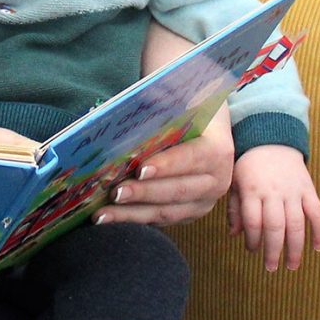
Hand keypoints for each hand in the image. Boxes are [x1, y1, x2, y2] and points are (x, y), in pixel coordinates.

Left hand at [95, 104, 234, 226]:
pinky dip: (133, 218)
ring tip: (102, 213)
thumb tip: (134, 104)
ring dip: (132, 213)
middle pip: (177, 191)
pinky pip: (159, 220)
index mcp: (217, 151)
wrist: (208, 129)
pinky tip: (109, 217)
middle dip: (143, 193)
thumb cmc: (189, 110)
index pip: (191, 159)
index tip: (140, 169)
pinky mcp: (187, 213)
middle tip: (115, 192)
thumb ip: (164, 102)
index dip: (166, 165)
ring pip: (166, 211)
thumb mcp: (183, 100)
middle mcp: (216, 181)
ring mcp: (203, 202)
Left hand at [227, 145, 319, 271]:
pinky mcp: (309, 189)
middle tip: (271, 268)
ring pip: (297, 223)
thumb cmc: (249, 165)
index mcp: (252, 190)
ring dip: (295, 247)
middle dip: (273, 250)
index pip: (253, 221)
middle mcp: (273, 192)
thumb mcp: (235, 181)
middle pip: (275, 226)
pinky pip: (317, 212)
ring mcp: (293, 191)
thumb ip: (235, 208)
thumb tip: (234, 234)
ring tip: (292, 266)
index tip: (253, 251)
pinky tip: (317, 248)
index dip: (253, 239)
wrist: (272, 140)